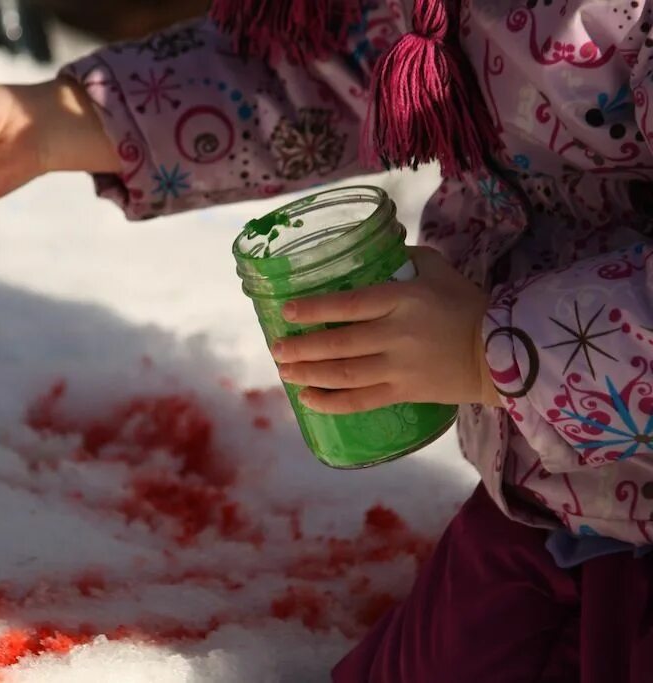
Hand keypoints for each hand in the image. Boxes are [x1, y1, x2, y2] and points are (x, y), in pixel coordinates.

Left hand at [272, 247, 501, 413]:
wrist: (504, 353)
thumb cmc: (467, 306)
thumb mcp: (439, 270)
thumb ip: (407, 258)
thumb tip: (380, 249)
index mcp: (402, 299)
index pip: (349, 303)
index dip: (314, 309)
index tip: (286, 311)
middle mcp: (396, 334)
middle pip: (339, 342)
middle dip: (302, 347)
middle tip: (276, 348)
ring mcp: (399, 366)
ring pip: (345, 373)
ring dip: (310, 374)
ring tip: (285, 372)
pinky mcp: (405, 392)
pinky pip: (362, 401)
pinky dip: (332, 403)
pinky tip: (309, 400)